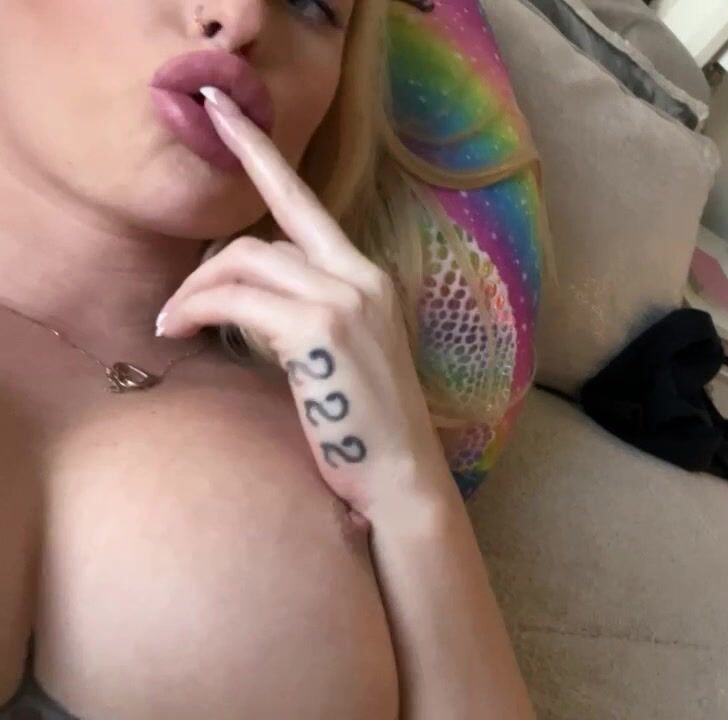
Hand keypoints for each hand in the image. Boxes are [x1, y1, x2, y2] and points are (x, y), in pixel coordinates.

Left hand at [156, 86, 448, 526]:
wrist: (398, 474)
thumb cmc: (362, 423)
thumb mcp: (336, 353)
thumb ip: (300, 309)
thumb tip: (240, 292)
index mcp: (367, 277)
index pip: (303, 201)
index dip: (259, 151)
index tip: (222, 108)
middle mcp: (362, 276)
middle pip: (258, 239)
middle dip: (204, 269)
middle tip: (176, 309)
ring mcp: (345, 299)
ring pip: (242, 263)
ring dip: (195, 293)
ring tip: (174, 326)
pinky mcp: (321, 329)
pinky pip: (238, 298)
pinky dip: (199, 309)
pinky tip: (181, 332)